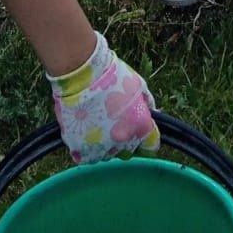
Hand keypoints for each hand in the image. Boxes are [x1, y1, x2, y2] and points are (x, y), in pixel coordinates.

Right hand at [49, 33, 160, 164]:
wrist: (80, 75)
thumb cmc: (110, 75)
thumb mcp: (137, 84)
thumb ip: (146, 102)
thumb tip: (152, 111)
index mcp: (141, 126)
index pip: (151, 146)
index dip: (144, 137)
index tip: (136, 129)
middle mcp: (123, 142)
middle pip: (128, 151)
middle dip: (124, 140)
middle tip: (112, 122)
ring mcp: (101, 148)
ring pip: (106, 154)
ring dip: (103, 144)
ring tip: (95, 123)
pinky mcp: (81, 151)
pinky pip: (86, 156)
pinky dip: (85, 147)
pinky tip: (83, 130)